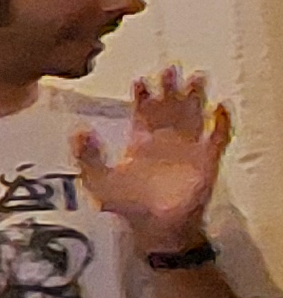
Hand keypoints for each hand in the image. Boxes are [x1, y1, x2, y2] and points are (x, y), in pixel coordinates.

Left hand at [76, 71, 231, 249]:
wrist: (156, 228)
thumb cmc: (127, 206)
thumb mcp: (99, 182)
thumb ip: (87, 157)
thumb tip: (78, 131)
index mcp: (141, 142)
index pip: (143, 111)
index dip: (142, 95)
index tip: (139, 80)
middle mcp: (165, 140)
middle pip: (170, 106)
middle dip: (170, 88)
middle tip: (169, 69)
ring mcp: (188, 148)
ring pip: (194, 115)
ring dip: (195, 97)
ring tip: (196, 78)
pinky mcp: (207, 160)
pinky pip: (218, 137)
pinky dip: (220, 122)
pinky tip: (218, 108)